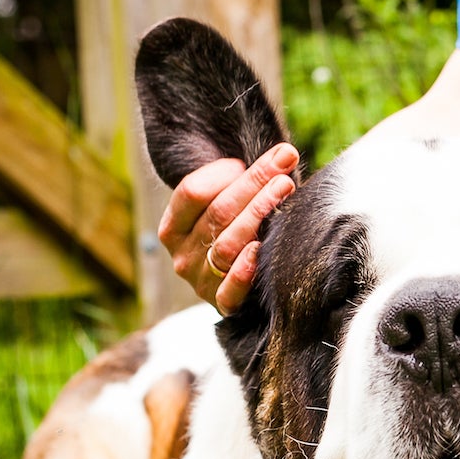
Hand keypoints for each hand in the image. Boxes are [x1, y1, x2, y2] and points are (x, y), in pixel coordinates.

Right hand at [157, 143, 298, 314]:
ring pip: (227, 244)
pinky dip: (243, 271)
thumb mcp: (231, 202)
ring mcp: (199, 281)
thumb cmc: (241, 225)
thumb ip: (242, 180)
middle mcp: (182, 254)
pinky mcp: (222, 304)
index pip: (191, 192)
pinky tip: (260, 249)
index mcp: (175, 225)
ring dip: (257, 213)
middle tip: (285, 159)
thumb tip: (282, 154)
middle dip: (255, 182)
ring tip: (285, 187)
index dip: (223, 172)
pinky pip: (229, 291)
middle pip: (217, 212)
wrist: (245, 280)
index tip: (251, 159)